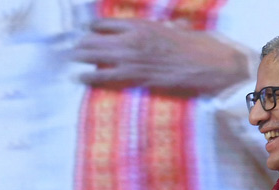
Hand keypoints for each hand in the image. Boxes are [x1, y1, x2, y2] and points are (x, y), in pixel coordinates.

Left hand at [70, 19, 249, 96]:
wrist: (207, 65)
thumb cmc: (196, 47)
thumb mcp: (179, 30)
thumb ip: (166, 29)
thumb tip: (171, 27)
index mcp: (142, 25)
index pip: (107, 23)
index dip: (94, 27)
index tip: (87, 30)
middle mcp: (132, 39)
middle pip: (96, 39)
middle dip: (82, 44)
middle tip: (74, 48)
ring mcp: (131, 58)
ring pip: (95, 55)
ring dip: (80, 57)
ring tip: (71, 59)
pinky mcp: (133, 76)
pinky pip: (104, 76)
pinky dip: (89, 76)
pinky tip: (79, 77)